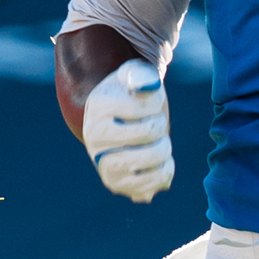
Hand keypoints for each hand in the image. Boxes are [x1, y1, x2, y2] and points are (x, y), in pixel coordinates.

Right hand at [81, 57, 174, 202]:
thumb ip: (140, 75)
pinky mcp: (115, 183)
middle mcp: (94, 135)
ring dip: (164, 149)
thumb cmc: (131, 96)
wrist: (118, 123)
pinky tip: (160, 162)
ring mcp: (102, 162)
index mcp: (99, 104)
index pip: (145, 105)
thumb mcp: (135, 75)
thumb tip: (146, 87)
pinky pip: (151, 183)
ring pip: (152, 157)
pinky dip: (165, 171)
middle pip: (150, 131)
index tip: (148, 103)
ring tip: (157, 143)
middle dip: (160, 126)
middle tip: (152, 124)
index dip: (156, 102)